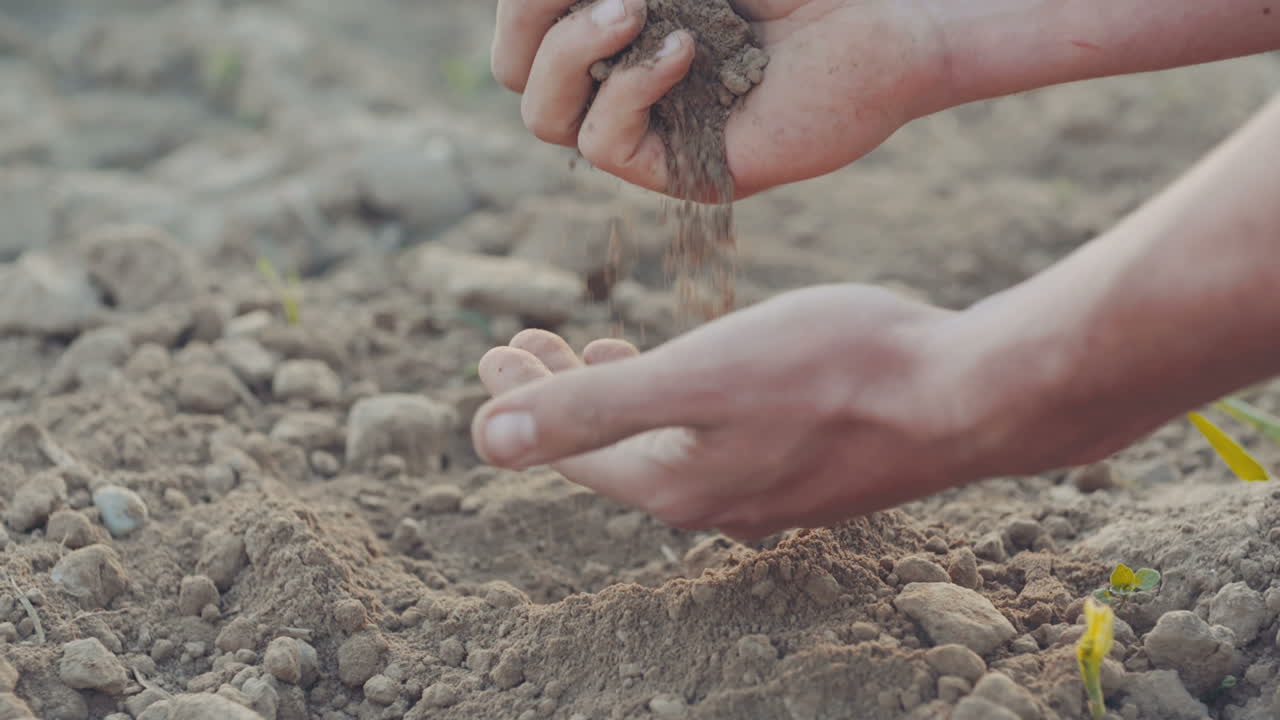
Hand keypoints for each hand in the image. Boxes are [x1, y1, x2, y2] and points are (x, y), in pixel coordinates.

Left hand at [469, 285, 1020, 539]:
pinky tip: (699, 374)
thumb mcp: (697, 377)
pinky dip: (682, 403)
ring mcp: (769, 492)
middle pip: (613, 448)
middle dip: (561, 395)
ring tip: (598, 351)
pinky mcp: (813, 468)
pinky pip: (718, 439)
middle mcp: (716, 504)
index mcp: (676, 485)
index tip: (491, 350)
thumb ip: (591, 409)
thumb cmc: (836, 373)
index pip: (571, 448)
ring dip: (621, 397)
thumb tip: (485, 440)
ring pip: (667, 442)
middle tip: (523, 348)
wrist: (968, 395)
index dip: (522, 400)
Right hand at [490, 0, 947, 199]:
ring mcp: (650, 131)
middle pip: (516, 74)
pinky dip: (630, 88)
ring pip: (545, 115)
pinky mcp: (684, 171)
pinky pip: (606, 145)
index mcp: (614, 32)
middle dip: (534, 22)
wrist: (877, 21)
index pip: (521, 28)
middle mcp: (621, 82)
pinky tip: (683, 49)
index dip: (524, 2)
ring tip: (638, 8)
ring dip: (574, 50)